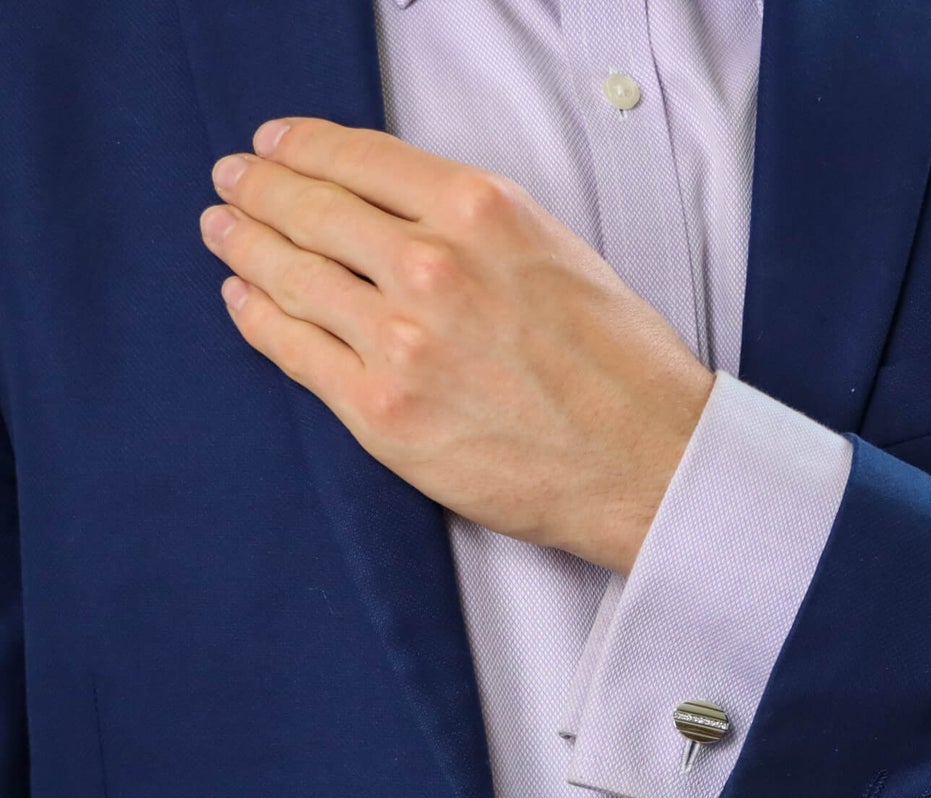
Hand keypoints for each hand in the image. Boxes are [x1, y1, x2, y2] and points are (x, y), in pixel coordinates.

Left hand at [197, 117, 716, 573]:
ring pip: (292, 275)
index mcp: (483, 212)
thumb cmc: (624, 370)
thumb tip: (403, 211)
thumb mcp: (561, 253)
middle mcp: (432, 267)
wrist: (650, 465)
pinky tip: (244, 300)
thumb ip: (477, 224)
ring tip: (225, 232)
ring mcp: (401, 344)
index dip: (303, 146)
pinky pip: (294, 352)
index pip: (359, 157)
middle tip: (234, 182)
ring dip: (245, 245)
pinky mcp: (384, 415)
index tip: (276, 145)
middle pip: (312, 209)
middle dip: (261, 188)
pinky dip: (257, 317)